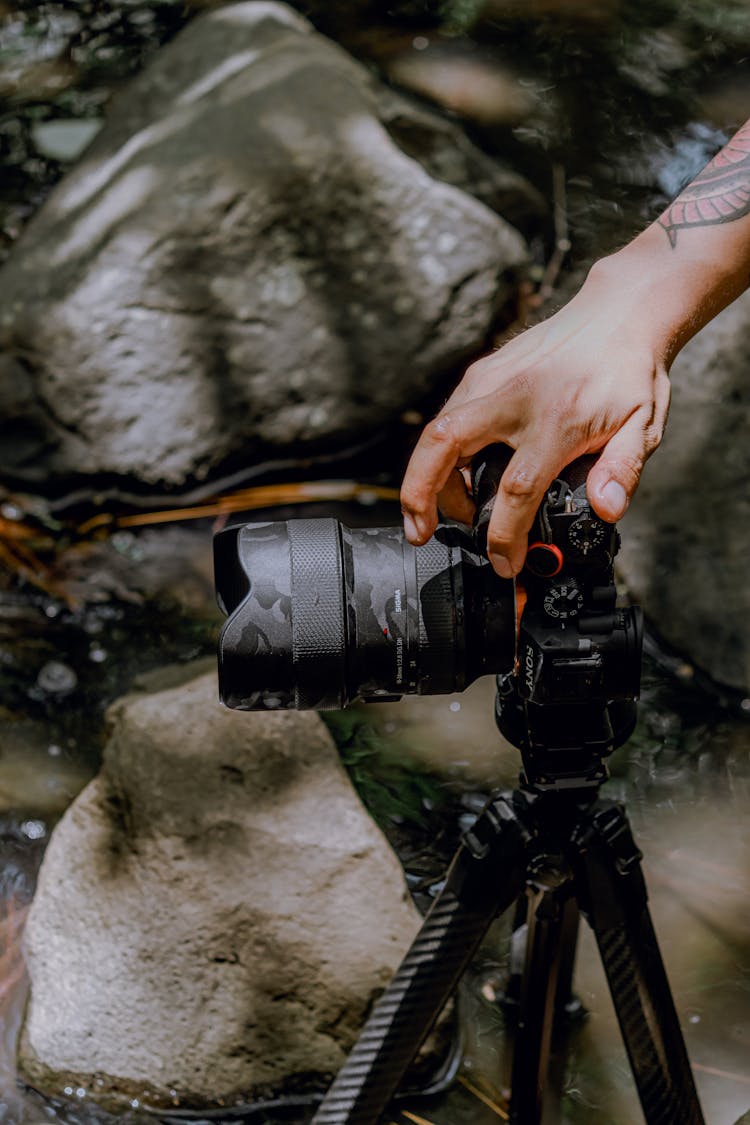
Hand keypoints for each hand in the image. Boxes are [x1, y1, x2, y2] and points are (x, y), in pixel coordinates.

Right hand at [400, 255, 671, 576]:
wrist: (619, 312)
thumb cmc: (629, 371)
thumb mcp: (644, 424)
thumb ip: (624, 469)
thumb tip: (606, 510)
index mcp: (557, 419)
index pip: (516, 488)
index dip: (504, 535)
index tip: (505, 563)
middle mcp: (513, 398)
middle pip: (444, 447)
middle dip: (420, 495)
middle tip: (419, 532)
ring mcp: (490, 380)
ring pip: (436, 432)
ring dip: (428, 478)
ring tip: (448, 512)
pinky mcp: (481, 373)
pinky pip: (448, 418)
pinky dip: (443, 453)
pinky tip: (460, 476)